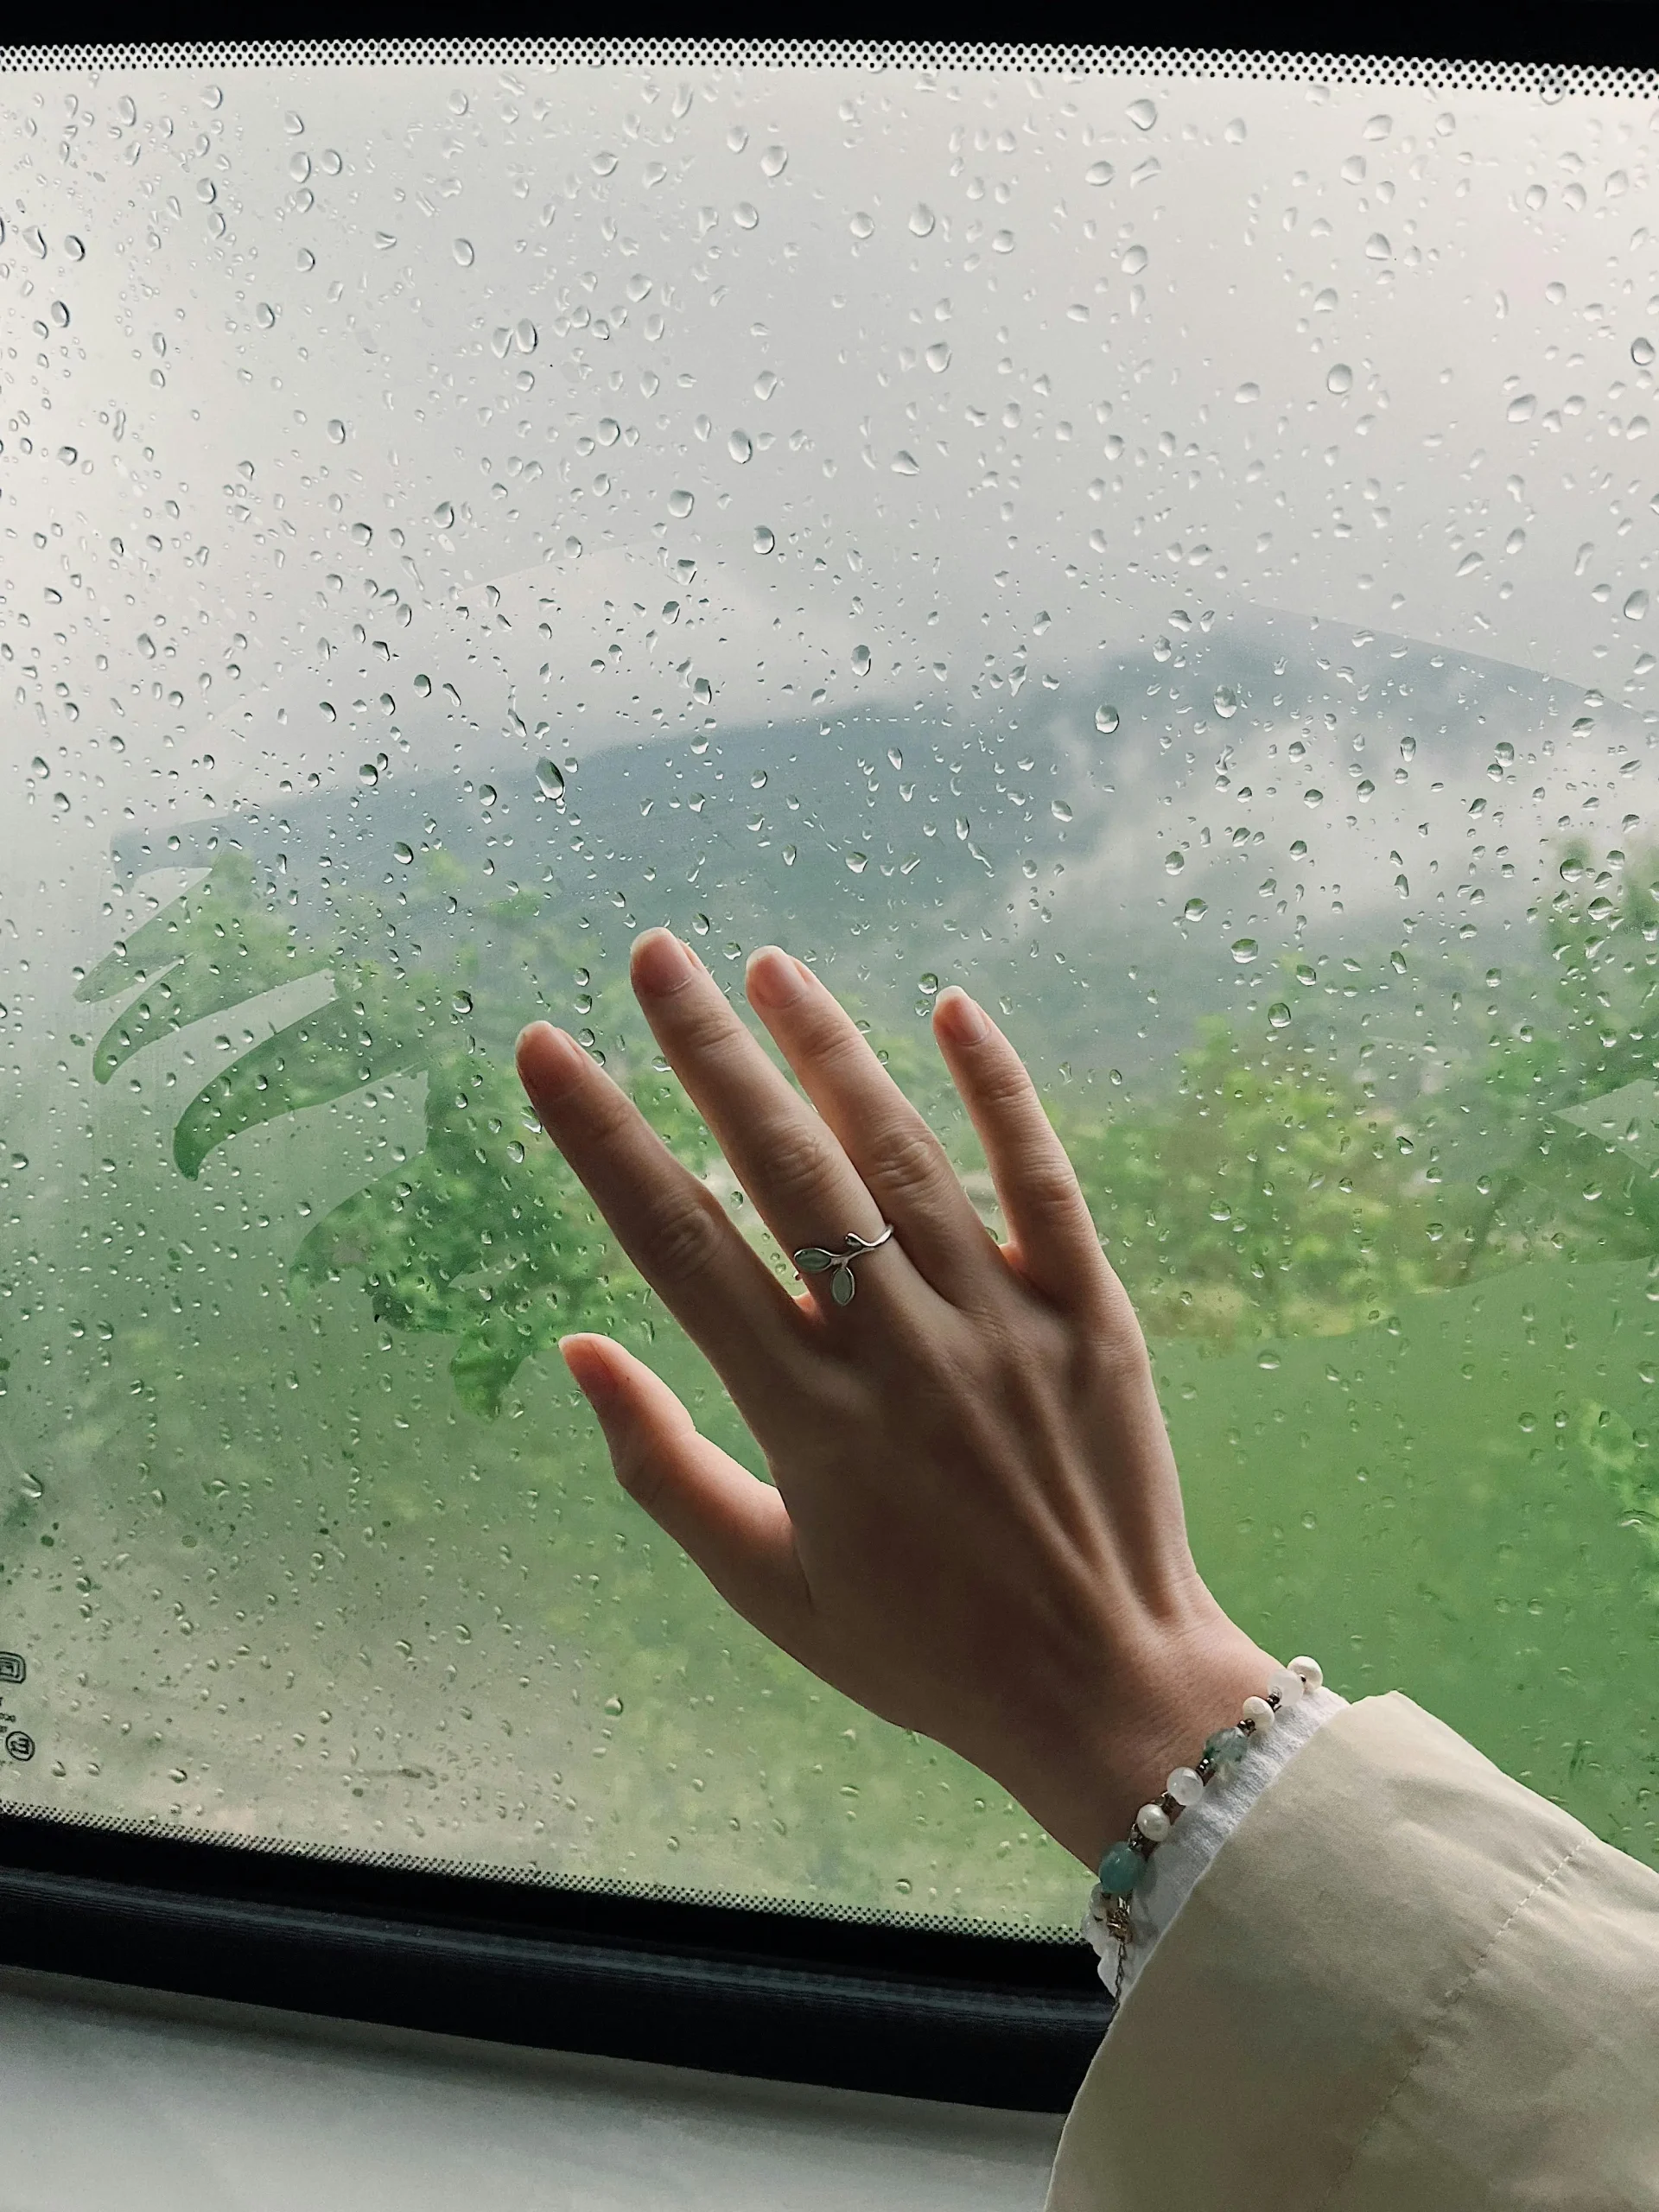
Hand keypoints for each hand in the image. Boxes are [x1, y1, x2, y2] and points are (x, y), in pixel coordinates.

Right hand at [515, 931, 1276, 1872]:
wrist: (1105, 1690)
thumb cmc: (920, 1650)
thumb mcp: (764, 1587)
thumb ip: (662, 1467)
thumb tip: (576, 1349)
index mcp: (805, 1415)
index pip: (678, 1244)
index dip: (602, 1137)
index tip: (543, 1051)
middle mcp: (897, 1348)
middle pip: (786, 1167)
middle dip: (708, 1050)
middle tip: (654, 955)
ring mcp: (1000, 1323)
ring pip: (904, 1152)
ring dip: (831, 1048)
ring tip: (767, 965)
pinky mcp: (1092, 1315)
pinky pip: (1042, 1181)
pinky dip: (1001, 1091)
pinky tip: (955, 1008)